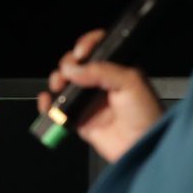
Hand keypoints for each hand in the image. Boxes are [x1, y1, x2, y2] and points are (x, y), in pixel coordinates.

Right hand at [37, 29, 162, 162]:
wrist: (142, 147)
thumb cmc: (145, 114)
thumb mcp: (130, 83)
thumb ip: (101, 71)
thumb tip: (72, 69)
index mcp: (117, 69)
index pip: (98, 47)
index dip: (87, 45)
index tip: (81, 52)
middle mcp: (102, 82)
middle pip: (76, 63)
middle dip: (67, 63)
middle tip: (68, 72)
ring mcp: (89, 101)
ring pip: (65, 83)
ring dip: (57, 80)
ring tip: (59, 86)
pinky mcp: (80, 119)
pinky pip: (58, 108)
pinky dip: (48, 103)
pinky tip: (48, 101)